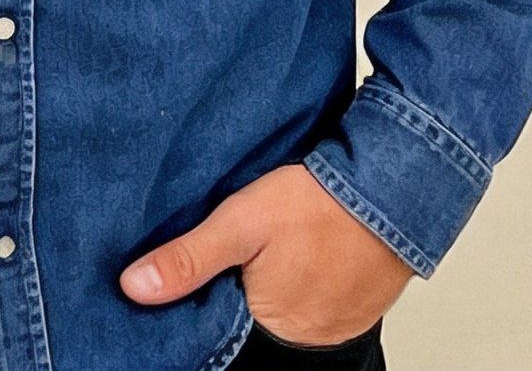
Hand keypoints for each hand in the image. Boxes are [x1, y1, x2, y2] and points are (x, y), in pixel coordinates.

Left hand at [118, 161, 413, 346]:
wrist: (397, 191)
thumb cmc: (322, 205)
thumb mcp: (242, 222)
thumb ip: (189, 258)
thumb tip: (134, 288)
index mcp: (264, 327)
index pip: (215, 330)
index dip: (198, 304)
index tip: (185, 278)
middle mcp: (299, 340)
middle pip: (247, 322)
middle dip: (230, 295)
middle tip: (229, 257)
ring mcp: (331, 327)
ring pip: (279, 313)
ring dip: (264, 288)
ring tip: (260, 253)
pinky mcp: (353, 308)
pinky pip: (312, 304)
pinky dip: (297, 283)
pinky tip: (292, 254)